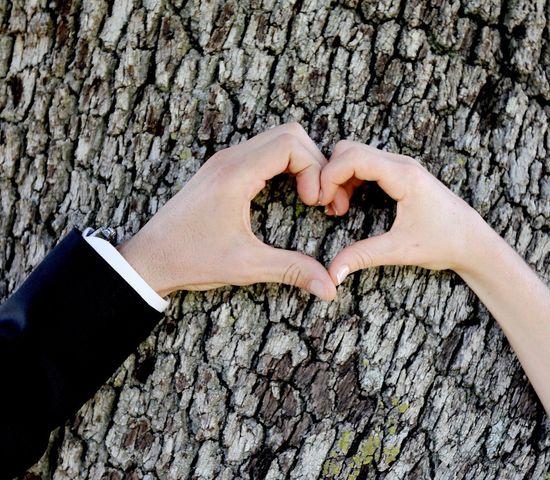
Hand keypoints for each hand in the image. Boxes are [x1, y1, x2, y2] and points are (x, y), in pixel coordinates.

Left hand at [118, 123, 337, 299]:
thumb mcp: (246, 266)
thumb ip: (292, 270)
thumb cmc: (189, 258)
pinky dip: (285, 165)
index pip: (291, 144)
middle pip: (289, 134)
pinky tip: (289, 194)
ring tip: (308, 197)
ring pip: (277, 139)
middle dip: (314, 162)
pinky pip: (263, 151)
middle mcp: (230, 158)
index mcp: (235, 173)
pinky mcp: (222, 169)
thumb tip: (330, 288)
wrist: (148, 258)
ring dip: (300, 162)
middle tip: (319, 199)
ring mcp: (225, 161)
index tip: (315, 203)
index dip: (314, 169)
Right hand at [319, 140, 485, 284]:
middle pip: (350, 150)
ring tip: (339, 209)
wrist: (473, 241)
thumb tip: (333, 274)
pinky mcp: (400, 174)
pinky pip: (365, 165)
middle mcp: (402, 164)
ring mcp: (401, 167)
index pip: (354, 157)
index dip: (329, 176)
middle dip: (331, 175)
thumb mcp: (401, 250)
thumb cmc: (445, 242)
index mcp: (404, 175)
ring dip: (339, 178)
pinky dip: (349, 180)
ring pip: (355, 155)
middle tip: (331, 208)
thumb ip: (363, 257)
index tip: (323, 203)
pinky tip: (348, 204)